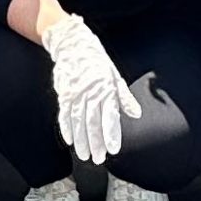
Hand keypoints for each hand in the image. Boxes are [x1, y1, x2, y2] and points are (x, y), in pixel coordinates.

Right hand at [42, 14, 141, 163]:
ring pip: (78, 122)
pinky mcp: (63, 93)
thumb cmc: (96, 59)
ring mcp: (75, 93)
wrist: (72, 42)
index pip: (109, 115)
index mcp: (106, 87)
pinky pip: (64, 114)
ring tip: (85, 155)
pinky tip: (70, 140)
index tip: (113, 149)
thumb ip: (124, 96)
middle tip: (98, 158)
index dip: (111, 133)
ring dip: (81, 140)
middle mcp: (90, 92)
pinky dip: (66, 128)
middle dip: (96, 142)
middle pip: (93, 122)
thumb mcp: (114, 74)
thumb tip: (136, 114)